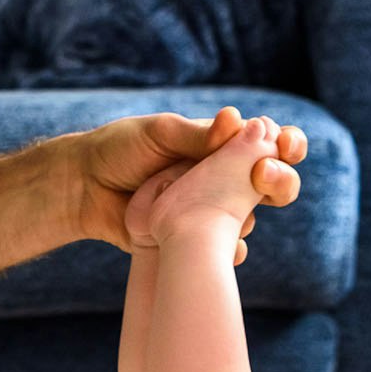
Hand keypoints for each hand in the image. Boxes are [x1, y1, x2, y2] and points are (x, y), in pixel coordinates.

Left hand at [73, 105, 305, 263]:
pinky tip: (224, 244)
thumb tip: (237, 121)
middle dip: (281, 179)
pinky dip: (228, 248)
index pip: (270, 143)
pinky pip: (223, 250)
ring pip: (250, 217)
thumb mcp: (158, 133)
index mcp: (221, 146)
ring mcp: (210, 212)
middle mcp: (223, 179)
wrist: (83, 187)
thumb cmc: (120, 150)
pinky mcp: (193, 240)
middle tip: (263, 176)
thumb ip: (197, 134)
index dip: (287, 144)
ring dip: (248, 211)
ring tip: (230, 206)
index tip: (284, 145)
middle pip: (275, 183)